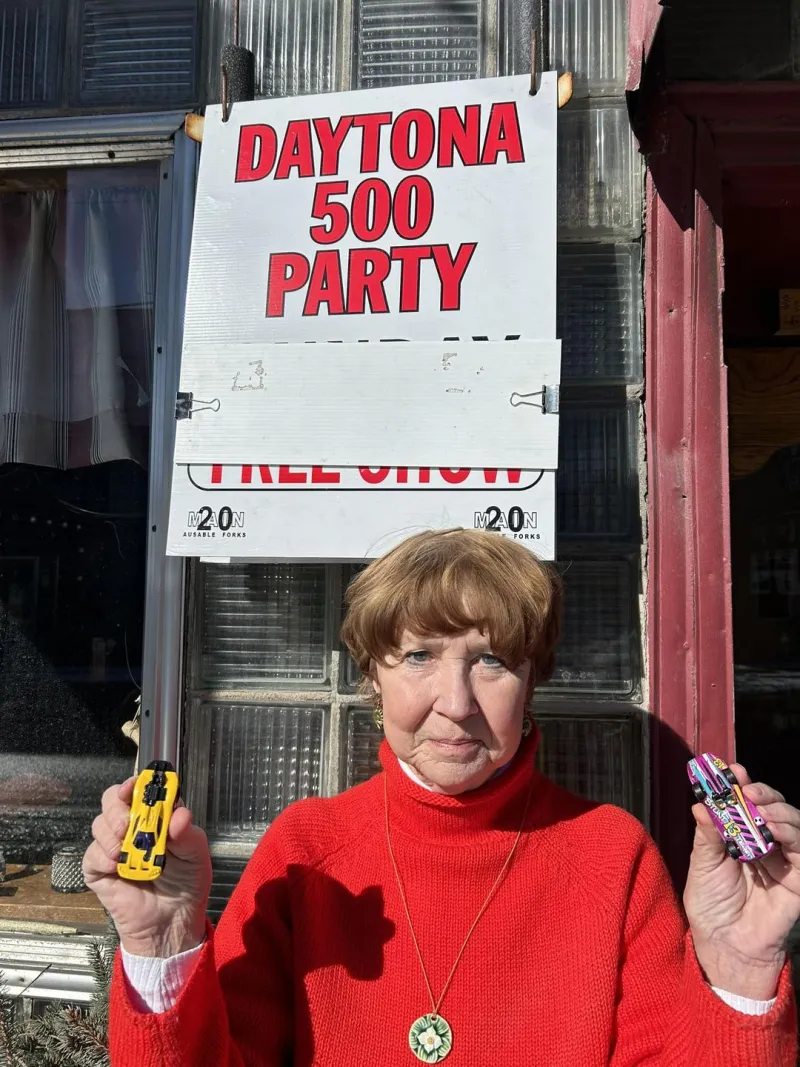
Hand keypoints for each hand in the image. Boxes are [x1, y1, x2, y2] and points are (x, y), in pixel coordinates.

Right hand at [83, 778, 212, 957]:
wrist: (173, 921)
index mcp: (155, 816)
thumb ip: (187, 832)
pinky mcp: (98, 870)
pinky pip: (91, 854)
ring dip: (111, 832)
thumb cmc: (187, 882)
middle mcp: (131, 826)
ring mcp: (112, 847)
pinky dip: (103, 856)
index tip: (135, 786)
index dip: (135, 783)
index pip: (139, 790)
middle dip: (118, 807)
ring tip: (126, 849)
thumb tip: (179, 813)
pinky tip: (118, 865)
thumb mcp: (196, 854)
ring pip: (99, 823)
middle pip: (112, 799)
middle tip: (129, 824)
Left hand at [684, 764, 799, 999]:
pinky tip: (771, 826)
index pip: (747, 804)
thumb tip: (700, 804)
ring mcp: (785, 861)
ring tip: (758, 805)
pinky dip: (789, 833)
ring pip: (792, 823)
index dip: (742, 785)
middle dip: (761, 792)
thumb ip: (707, 835)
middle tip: (746, 787)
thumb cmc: (711, 905)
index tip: (732, 770)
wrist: (724, 945)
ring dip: (776, 808)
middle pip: (773, 808)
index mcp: (741, 837)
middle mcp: (765, 844)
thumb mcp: (703, 864)